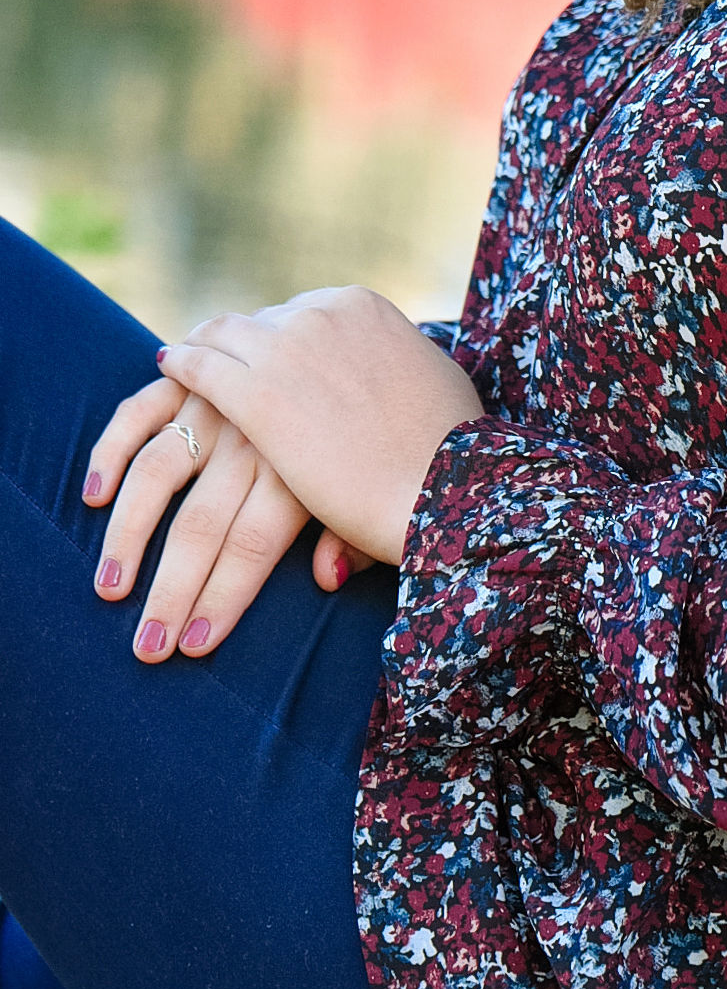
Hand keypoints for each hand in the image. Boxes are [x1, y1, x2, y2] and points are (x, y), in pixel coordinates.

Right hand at [84, 375, 373, 662]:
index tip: (193, 647)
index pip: (251, 546)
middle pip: (201, 524)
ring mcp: (217, 403)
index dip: (220, 599)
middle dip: (170, 592)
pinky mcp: (190, 377)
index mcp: (300, 467)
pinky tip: (95, 497)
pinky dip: (111, 451)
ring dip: (127, 535)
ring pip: (157, 471)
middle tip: (146, 647)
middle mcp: (254, 438)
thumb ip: (348, 536)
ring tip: (109, 589)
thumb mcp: (369, 485)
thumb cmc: (368, 438)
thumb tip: (327, 579)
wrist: (361, 342)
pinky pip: (140, 411)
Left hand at [157, 286, 483, 566]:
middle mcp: (322, 314)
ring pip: (222, 335)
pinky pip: (201, 368)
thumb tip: (401, 370)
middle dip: (238, 341)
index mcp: (363, 306)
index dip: (278, 334)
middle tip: (213, 353)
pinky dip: (181, 366)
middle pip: (260, 320)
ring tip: (182, 358)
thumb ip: (402, 364)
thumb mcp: (434, 379)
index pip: (301, 312)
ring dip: (201, 346)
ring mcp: (288, 350)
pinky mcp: (258, 395)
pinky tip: (168, 371)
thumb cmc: (450, 446)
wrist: (441, 487)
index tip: (263, 349)